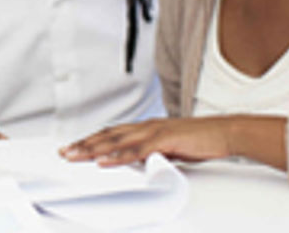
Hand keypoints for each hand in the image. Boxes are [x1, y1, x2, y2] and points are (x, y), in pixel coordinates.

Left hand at [59, 117, 236, 165]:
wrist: (224, 133)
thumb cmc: (200, 140)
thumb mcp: (170, 148)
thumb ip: (151, 152)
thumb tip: (136, 162)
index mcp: (146, 127)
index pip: (112, 133)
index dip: (91, 140)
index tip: (74, 147)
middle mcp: (146, 126)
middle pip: (108, 135)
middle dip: (84, 144)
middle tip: (64, 152)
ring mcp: (154, 131)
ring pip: (116, 141)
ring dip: (94, 149)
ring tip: (76, 156)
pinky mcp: (164, 140)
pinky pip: (137, 150)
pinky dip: (118, 156)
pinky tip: (104, 161)